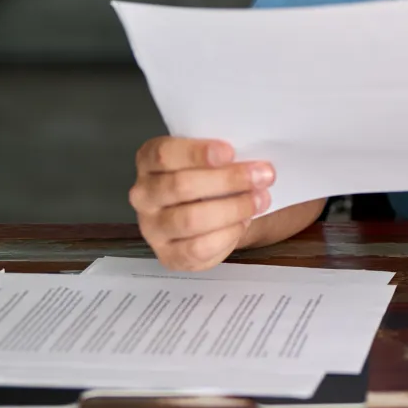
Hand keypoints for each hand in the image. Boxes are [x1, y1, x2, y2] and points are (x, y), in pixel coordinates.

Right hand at [130, 137, 274, 271]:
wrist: (215, 211)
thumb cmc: (214, 175)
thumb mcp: (215, 156)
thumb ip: (224, 154)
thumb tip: (254, 160)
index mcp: (149, 160)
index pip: (163, 154)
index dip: (197, 153)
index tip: (230, 152)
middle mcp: (143, 194)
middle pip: (180, 186)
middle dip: (228, 180)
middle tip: (264, 175)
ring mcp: (152, 227)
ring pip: (190, 219)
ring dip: (233, 208)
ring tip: (260, 200)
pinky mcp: (168, 255)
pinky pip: (198, 249)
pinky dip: (227, 235)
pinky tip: (243, 222)